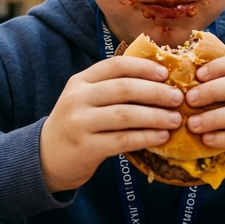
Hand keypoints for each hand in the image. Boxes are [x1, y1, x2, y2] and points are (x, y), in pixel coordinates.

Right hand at [40, 57, 183, 192]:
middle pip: (123, 89)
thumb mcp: (86, 99)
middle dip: (155, 92)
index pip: (115, 65)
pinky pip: (122, 140)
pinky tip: (162, 137)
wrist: (46, 157)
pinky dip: (146, 137)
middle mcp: (78, 98)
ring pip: (125, 115)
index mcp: (80, 81)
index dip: (143, 67)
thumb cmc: (77, 125)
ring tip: (175, 119)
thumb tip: (159, 82)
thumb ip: (112, 89)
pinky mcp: (85, 147)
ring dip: (155, 116)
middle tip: (178, 98)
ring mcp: (80, 123)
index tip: (166, 73)